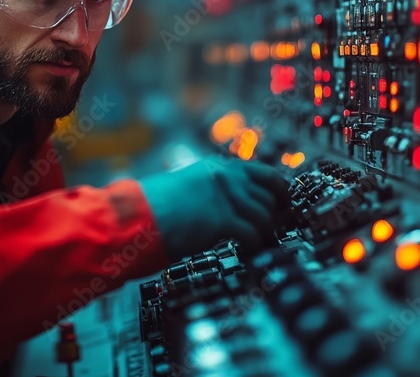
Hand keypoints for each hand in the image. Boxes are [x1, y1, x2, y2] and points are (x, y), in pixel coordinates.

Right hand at [140, 157, 290, 259]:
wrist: (136, 217)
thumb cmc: (153, 207)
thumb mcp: (187, 188)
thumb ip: (212, 193)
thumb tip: (233, 208)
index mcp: (216, 168)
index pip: (265, 174)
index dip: (280, 191)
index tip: (283, 203)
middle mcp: (225, 178)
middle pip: (269, 197)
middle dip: (273, 216)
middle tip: (271, 230)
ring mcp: (226, 198)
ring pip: (265, 217)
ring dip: (263, 233)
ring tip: (255, 243)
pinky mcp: (223, 220)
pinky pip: (254, 235)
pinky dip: (254, 246)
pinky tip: (245, 251)